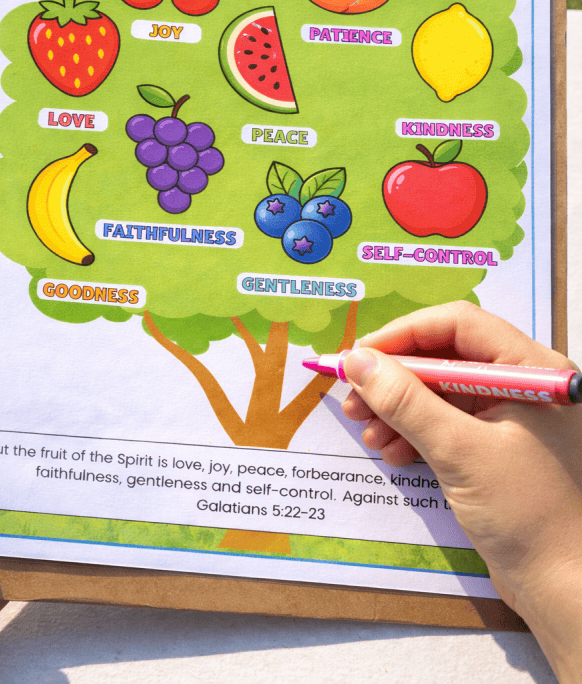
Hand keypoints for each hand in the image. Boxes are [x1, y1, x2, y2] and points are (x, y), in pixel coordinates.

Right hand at [341, 301, 581, 683]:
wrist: (565, 590)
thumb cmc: (529, 515)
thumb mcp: (459, 451)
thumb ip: (406, 401)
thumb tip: (358, 361)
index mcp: (530, 368)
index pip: (458, 324)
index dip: (404, 334)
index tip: (361, 356)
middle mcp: (521, 384)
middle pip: (445, 356)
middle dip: (396, 376)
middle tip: (354, 396)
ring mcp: (510, 416)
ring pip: (440, 391)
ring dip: (399, 408)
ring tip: (368, 432)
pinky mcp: (497, 448)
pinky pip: (447, 423)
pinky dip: (415, 433)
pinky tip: (393, 452)